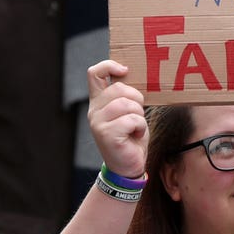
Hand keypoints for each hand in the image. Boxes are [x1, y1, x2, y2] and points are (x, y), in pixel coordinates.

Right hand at [87, 60, 147, 177]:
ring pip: (126, 104)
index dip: (109, 65)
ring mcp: (98, 122)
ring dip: (139, 116)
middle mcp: (94, 110)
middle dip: (136, 100)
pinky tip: (135, 136)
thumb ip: (124, 96)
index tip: (125, 70)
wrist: (127, 168)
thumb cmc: (131, 139)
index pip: (95, 73)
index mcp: (98, 102)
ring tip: (135, 128)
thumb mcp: (128, 113)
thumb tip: (131, 75)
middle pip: (119, 89)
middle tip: (137, 116)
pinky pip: (132, 120)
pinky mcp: (106, 134)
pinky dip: (140, 127)